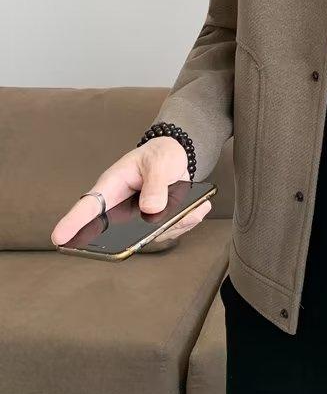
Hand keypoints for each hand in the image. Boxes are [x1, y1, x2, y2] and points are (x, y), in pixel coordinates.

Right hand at [51, 137, 211, 248]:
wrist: (177, 156)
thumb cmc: (159, 156)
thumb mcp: (157, 162)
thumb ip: (155, 183)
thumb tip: (151, 209)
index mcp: (112, 187)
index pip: (89, 207)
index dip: (73, 223)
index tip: (59, 238)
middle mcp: (123, 208)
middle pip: (118, 232)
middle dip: (137, 237)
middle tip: (153, 229)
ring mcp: (140, 219)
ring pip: (151, 234)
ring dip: (174, 224)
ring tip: (192, 207)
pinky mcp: (159, 223)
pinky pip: (173, 230)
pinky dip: (189, 220)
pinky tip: (200, 206)